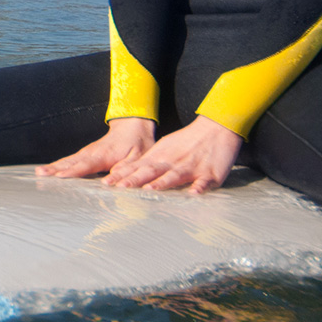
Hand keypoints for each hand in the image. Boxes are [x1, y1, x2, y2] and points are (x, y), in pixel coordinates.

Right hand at [39, 116, 153, 178]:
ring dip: (53, 167)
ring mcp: (87, 152)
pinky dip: (57, 165)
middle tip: (41, 174)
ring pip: (67, 160)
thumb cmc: (137, 143)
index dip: (74, 171)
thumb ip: (126, 169)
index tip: (61, 176)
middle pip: (71, 162)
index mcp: (105, 155)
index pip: (87, 164)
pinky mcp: (85, 154)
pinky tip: (48, 171)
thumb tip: (112, 182)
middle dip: (55, 168)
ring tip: (39, 173)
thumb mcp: (139, 156)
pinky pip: (69, 160)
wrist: (132, 126)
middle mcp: (92, 153)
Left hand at [104, 115, 242, 193]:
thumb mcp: (162, 150)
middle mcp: (172, 163)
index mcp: (159, 158)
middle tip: (119, 188)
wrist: (215, 128)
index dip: (122, 176)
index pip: (137, 168)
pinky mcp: (209, 174)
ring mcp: (190, 167)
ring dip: (161, 183)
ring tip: (149, 190)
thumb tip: (121, 175)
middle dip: (134, 180)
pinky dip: (199, 187)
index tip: (106, 184)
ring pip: (174, 176)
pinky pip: (204, 182)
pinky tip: (193, 194)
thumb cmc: (186, 142)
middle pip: (150, 171)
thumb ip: (144, 164)